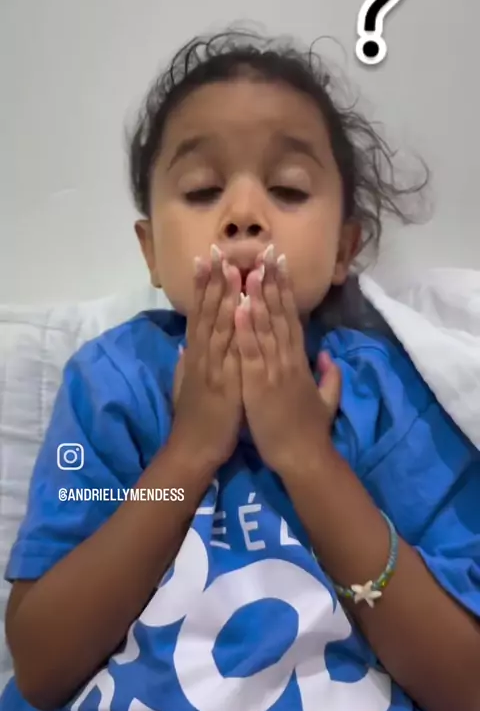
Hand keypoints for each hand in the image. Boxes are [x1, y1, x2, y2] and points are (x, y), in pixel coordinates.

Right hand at [172, 246, 242, 467]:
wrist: (194, 450)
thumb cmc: (196, 418)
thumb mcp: (187, 385)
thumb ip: (187, 364)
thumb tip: (186, 345)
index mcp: (197, 355)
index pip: (200, 313)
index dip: (204, 286)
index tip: (207, 259)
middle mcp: (201, 355)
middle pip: (207, 311)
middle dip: (212, 280)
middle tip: (216, 249)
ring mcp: (212, 367)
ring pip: (217, 324)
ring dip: (223, 294)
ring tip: (230, 266)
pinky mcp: (224, 381)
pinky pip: (230, 349)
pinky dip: (234, 326)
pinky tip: (239, 305)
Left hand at [234, 246, 340, 473]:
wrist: (303, 458)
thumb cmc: (310, 431)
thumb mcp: (326, 401)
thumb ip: (329, 377)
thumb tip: (328, 357)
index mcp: (300, 360)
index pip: (292, 317)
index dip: (284, 290)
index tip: (279, 265)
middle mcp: (288, 359)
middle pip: (279, 314)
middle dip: (272, 282)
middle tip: (265, 252)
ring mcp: (274, 370)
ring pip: (265, 327)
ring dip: (256, 297)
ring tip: (250, 270)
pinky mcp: (258, 385)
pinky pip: (250, 352)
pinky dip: (244, 329)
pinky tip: (237, 309)